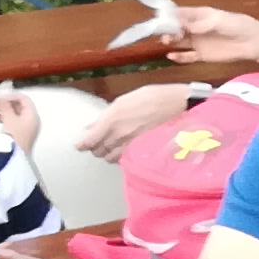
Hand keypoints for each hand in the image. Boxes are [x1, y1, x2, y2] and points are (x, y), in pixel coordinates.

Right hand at [0, 87, 41, 151]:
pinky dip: (1, 118)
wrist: (13, 159)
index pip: (23, 99)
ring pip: (13, 113)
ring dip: (1, 110)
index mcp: (32, 115)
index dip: (10, 96)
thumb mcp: (8, 119)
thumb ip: (4, 106)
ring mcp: (25, 128)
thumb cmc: (12, 137)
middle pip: (18, 106)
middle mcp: (31, 120)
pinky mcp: (18, 134)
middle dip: (4, 103)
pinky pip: (10, 122)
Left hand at [81, 81, 198, 156]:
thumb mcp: (124, 100)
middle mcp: (119, 135)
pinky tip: (125, 150)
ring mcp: (132, 146)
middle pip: (98, 152)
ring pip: (110, 158)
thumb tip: (91, 127)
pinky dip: (121, 158)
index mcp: (112, 120)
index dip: (82, 144)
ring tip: (113, 146)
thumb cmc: (152, 97)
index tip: (80, 144)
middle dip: (96, 147)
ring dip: (108, 153)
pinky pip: (125, 161)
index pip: (88, 141)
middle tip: (99, 142)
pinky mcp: (143, 152)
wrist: (178, 106)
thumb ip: (105, 116)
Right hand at [155, 4, 258, 72]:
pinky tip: (171, 56)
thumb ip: (198, 23)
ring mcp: (198, 41)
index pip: (179, 13)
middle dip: (168, 29)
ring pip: (179, 41)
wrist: (253, 42)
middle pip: (175, 27)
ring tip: (167, 42)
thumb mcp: (217, 20)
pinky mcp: (202, 55)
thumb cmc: (237, 25)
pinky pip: (186, 56)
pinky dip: (178, 57)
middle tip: (165, 33)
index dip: (168, 16)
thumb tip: (179, 23)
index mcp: (199, 14)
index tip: (159, 19)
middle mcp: (195, 27)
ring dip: (171, 41)